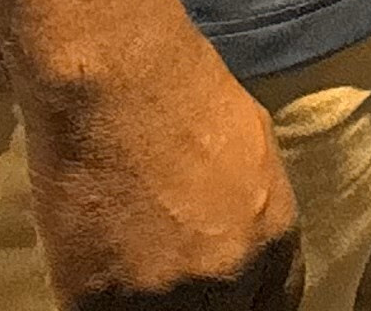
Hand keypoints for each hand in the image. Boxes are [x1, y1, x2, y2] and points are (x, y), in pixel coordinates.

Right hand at [10, 29, 297, 310]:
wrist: (114, 82)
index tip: (228, 295)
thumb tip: (241, 238)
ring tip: (129, 264)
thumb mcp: (253, 147)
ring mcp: (163, 295)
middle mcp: (228, 277)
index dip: (247, 301)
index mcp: (273, 237)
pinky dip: (98, 300)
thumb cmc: (184, 90)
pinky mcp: (98, 301)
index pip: (276, 304)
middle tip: (170, 272)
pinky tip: (94, 268)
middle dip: (202, 301)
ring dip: (146, 301)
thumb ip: (253, 209)